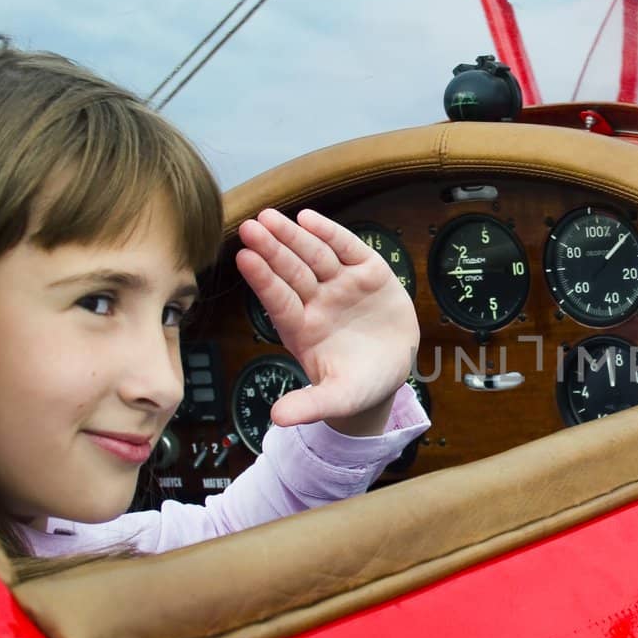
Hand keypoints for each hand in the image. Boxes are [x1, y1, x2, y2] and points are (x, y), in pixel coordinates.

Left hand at [235, 208, 418, 436]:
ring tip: (270, 217)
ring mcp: (342, 285)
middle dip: (271, 249)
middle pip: (292, 271)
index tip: (244, 259)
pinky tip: (309, 219)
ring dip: (292, 236)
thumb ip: (309, 406)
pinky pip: (348, 249)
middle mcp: (317, 302)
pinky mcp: (369, 273)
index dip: (264, 280)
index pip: (279, 301)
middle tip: (249, 226)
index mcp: (303, 329)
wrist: (393, 370)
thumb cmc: (359, 385)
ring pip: (314, 256)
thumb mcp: (338, 399)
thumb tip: (277, 420)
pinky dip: (331, 233)